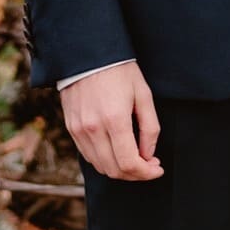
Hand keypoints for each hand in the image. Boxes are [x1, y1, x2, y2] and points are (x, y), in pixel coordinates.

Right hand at [60, 61, 163, 181]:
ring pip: (100, 166)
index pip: (129, 163)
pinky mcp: (71, 128)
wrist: (87, 55)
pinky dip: (105, 160)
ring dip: (120, 170)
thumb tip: (149, 155)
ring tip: (136, 159)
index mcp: (114, 120)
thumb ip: (149, 128)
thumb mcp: (143, 95)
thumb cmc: (120, 72)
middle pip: (114, 170)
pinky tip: (118, 151)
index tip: (158, 169)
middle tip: (150, 165)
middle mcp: (93, 129)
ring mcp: (78, 130)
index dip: (146, 173)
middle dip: (135, 174)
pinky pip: (88, 155)